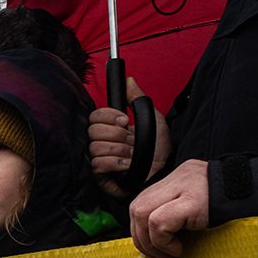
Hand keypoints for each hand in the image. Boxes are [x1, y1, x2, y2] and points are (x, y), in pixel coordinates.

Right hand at [88, 78, 170, 196]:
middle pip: (93, 130)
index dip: (108, 116)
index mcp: (111, 129)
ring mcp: (99, 159)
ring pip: (96, 147)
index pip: (95, 116)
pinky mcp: (100, 176)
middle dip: (116, 134)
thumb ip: (138, 99)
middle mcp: (102, 143)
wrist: (165, 171)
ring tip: (132, 155)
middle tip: (131, 140)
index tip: (125, 120)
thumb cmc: (160, 150)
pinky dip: (115, 163)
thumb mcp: (153, 119)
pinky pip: (98, 163)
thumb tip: (129, 81)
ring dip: (119, 150)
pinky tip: (127, 165)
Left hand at [129, 159, 209, 257]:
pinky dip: (162, 241)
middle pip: (137, 207)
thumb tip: (153, 241)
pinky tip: (179, 250)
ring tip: (170, 256)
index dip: (140, 229)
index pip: (143, 201)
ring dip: (151, 243)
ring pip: (143, 214)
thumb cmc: (236, 209)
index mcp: (179, 178)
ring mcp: (184, 186)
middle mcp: (179, 177)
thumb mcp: (201, 207)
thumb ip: (178, 213)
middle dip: (141, 238)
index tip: (152, 249)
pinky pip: (159, 222)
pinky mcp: (192, 200)